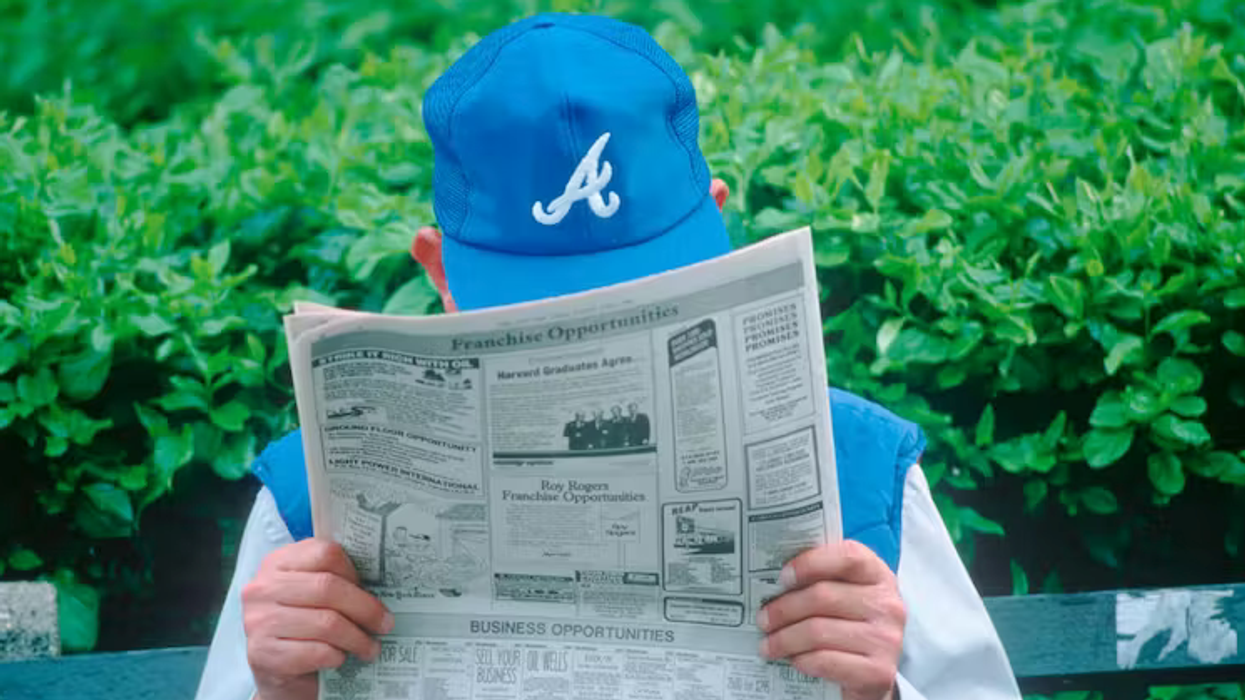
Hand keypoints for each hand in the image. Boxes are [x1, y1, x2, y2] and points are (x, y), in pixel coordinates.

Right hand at [243, 539, 394, 699]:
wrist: (273, 669)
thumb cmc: (300, 625)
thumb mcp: (311, 594)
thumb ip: (334, 579)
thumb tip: (380, 584)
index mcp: (278, 562)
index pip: (325, 553)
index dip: (354, 572)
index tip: (372, 589)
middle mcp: (262, 588)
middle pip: (328, 587)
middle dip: (365, 608)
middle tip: (385, 624)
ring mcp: (258, 621)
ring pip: (325, 623)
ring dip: (357, 638)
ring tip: (371, 647)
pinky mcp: (262, 654)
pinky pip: (315, 652)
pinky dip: (337, 656)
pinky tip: (341, 658)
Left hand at [757, 541, 904, 699]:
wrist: (873, 673)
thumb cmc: (850, 625)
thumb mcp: (845, 595)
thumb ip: (821, 579)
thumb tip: (772, 579)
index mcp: (878, 575)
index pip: (848, 557)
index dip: (811, 563)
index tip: (782, 577)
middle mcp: (887, 604)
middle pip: (824, 596)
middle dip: (784, 609)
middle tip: (762, 619)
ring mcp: (886, 639)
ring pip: (819, 631)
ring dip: (784, 639)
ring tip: (768, 644)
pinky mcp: (878, 671)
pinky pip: (825, 661)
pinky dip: (801, 660)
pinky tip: (792, 660)